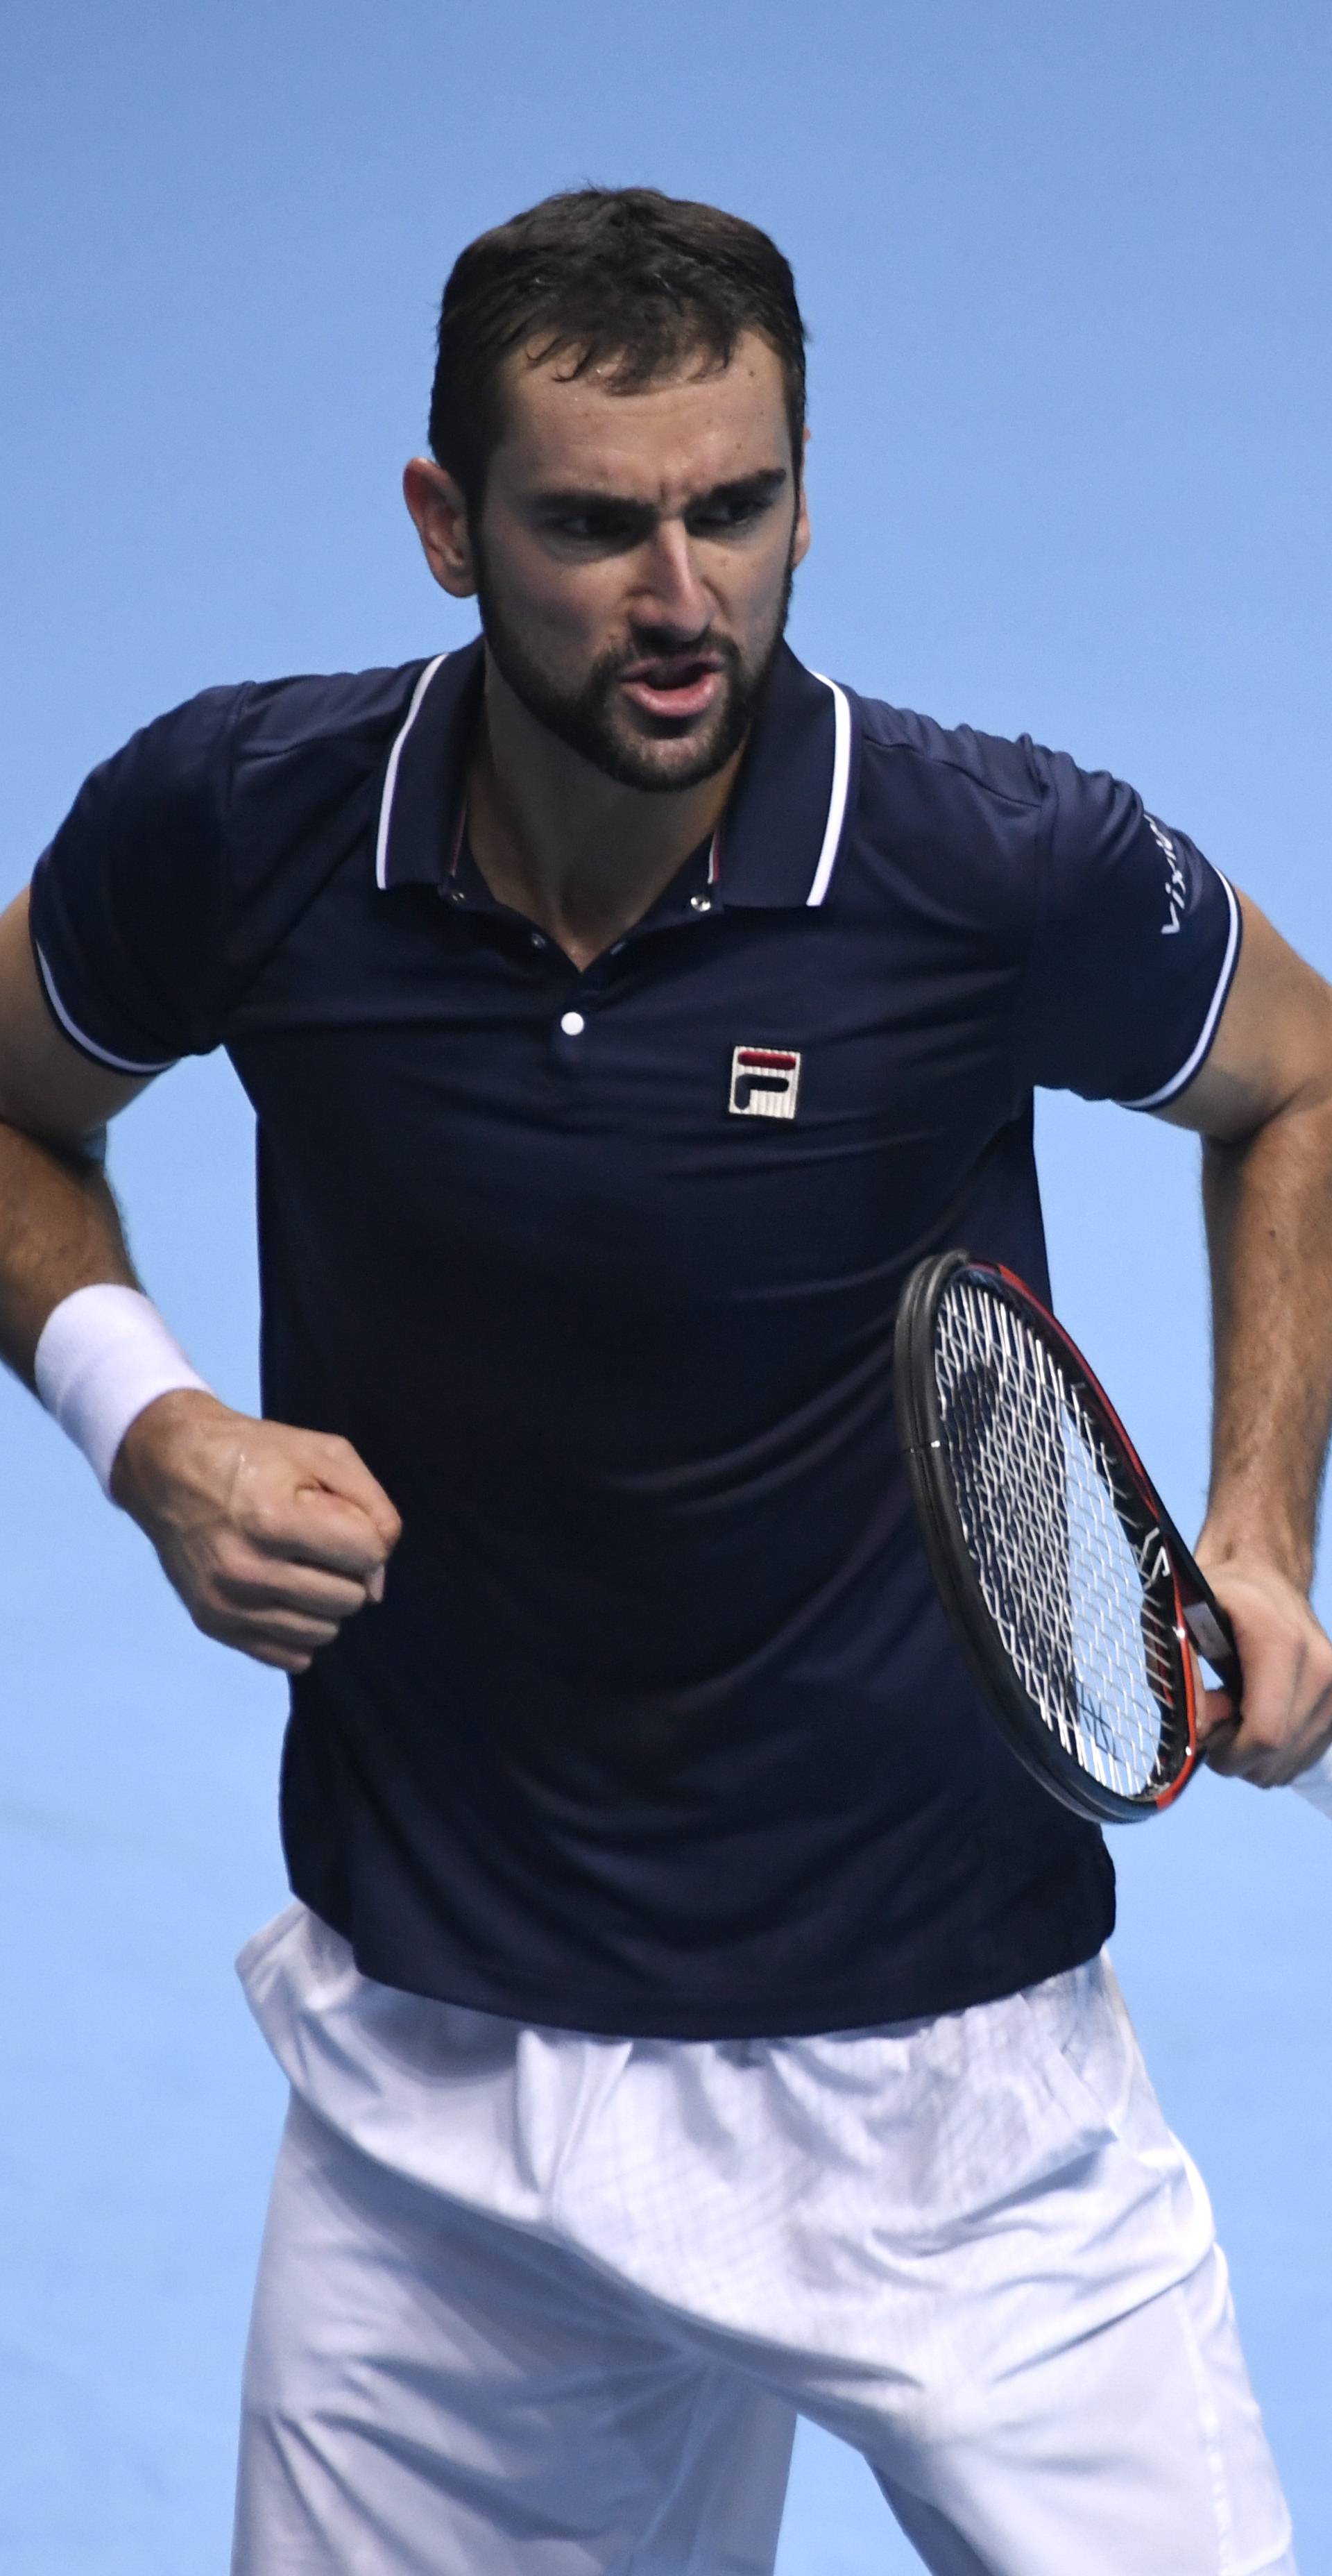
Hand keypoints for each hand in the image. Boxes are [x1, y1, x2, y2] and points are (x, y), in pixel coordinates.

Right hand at [110, 1390, 401, 1672]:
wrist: (168, 1466)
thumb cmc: (254, 1454)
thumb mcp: (324, 1453)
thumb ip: (373, 1509)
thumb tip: (378, 1584)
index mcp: (272, 1519)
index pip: (367, 1554)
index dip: (366, 1534)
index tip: (340, 1517)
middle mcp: (246, 1570)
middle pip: (350, 1599)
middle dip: (347, 1569)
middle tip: (315, 1540)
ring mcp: (226, 1603)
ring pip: (324, 1631)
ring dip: (324, 1601)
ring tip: (297, 1564)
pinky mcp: (213, 1624)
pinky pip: (291, 1656)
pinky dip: (298, 1628)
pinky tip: (282, 1593)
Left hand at [1192, 1553, 1331, 1786]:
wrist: (1264, 1574)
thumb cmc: (1216, 1595)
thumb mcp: (1180, 1620)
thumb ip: (1185, 1675)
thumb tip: (1199, 1731)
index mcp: (1280, 1642)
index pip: (1266, 1732)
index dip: (1228, 1753)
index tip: (1205, 1736)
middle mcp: (1321, 1664)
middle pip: (1277, 1755)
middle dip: (1237, 1755)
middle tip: (1215, 1719)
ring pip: (1291, 1762)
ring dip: (1255, 1755)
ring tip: (1236, 1711)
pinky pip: (1304, 1755)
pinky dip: (1276, 1752)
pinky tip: (1259, 1716)